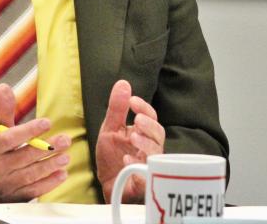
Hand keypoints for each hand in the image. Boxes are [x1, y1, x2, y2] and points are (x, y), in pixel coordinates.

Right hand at [0, 83, 71, 204]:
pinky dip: (48, 184)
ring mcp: (6, 184)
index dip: (28, 131)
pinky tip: (61, 174)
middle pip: (24, 157)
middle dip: (47, 148)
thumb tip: (5, 88)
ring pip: (30, 175)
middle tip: (65, 139)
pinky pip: (33, 191)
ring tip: (66, 156)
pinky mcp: (14, 196)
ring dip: (50, 166)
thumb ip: (4, 110)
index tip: (46, 122)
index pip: (10, 139)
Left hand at [96, 80, 165, 202]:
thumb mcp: (110, 128)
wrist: (107, 184)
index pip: (151, 117)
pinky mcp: (142, 182)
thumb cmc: (113, 156)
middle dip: (149, 126)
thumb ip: (117, 108)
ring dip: (145, 143)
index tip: (132, 101)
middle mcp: (150, 148)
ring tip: (132, 136)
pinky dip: (137, 165)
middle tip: (137, 120)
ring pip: (156, 153)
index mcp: (144, 133)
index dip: (144, 108)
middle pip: (159, 134)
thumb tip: (123, 83)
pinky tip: (126, 159)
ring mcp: (148, 164)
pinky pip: (145, 175)